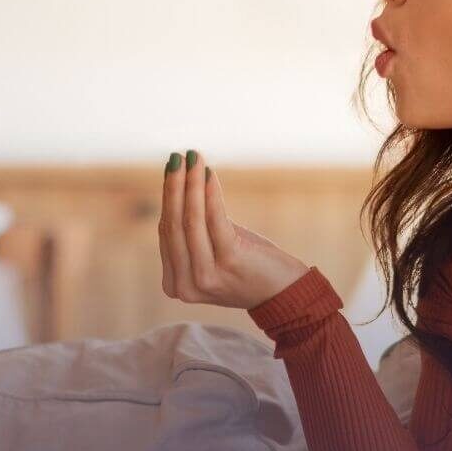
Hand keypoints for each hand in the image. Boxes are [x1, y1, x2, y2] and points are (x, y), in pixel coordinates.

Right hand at [159, 150, 310, 310]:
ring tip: (192, 158)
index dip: (168, 197)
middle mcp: (185, 286)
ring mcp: (205, 277)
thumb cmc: (247, 266)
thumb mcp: (210, 252)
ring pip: (190, 221)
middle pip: (174, 225)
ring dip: (189, 184)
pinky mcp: (229, 261)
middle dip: (174, 186)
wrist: (285, 293)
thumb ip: (190, 232)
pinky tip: (207, 174)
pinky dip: (209, 193)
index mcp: (175, 285)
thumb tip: (174, 185)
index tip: (172, 169)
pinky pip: (214, 220)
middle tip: (177, 156)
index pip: (166, 232)